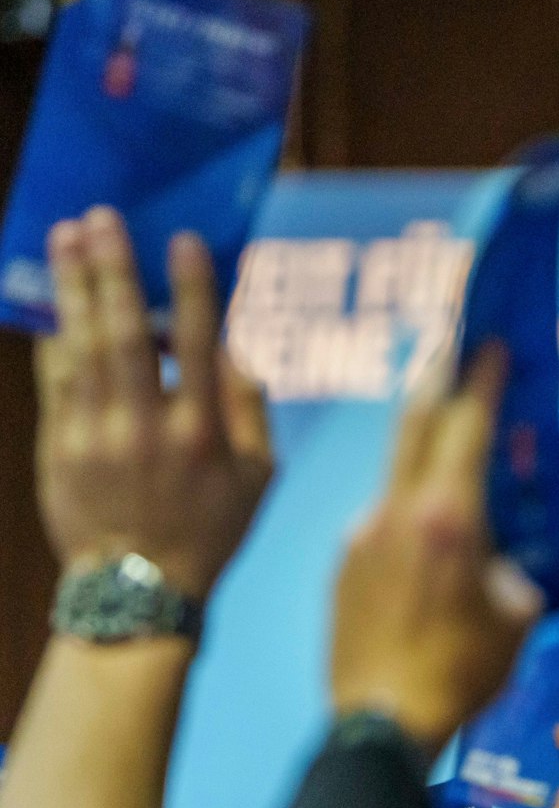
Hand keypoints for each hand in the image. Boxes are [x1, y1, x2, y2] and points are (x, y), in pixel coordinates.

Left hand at [36, 208, 272, 599]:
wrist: (138, 587)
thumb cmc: (211, 528)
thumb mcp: (258, 476)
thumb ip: (250, 409)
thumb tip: (235, 349)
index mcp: (204, 434)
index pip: (201, 346)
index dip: (194, 290)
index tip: (184, 241)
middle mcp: (149, 428)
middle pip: (130, 336)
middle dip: (115, 272)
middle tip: (102, 219)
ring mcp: (97, 436)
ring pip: (84, 347)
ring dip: (75, 287)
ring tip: (66, 236)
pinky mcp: (59, 446)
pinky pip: (54, 379)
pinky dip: (54, 334)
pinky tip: (52, 299)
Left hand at [329, 342, 541, 751]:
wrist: (380, 722)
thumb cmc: (462, 674)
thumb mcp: (517, 618)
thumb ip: (515, 569)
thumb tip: (509, 556)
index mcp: (449, 517)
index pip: (467, 425)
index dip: (482, 378)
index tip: (490, 342)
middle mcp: (399, 510)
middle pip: (416, 423)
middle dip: (439, 381)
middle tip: (454, 351)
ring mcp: (363, 533)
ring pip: (396, 470)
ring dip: (422, 447)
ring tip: (444, 442)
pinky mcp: (342, 562)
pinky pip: (380, 519)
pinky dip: (405, 508)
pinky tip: (421, 538)